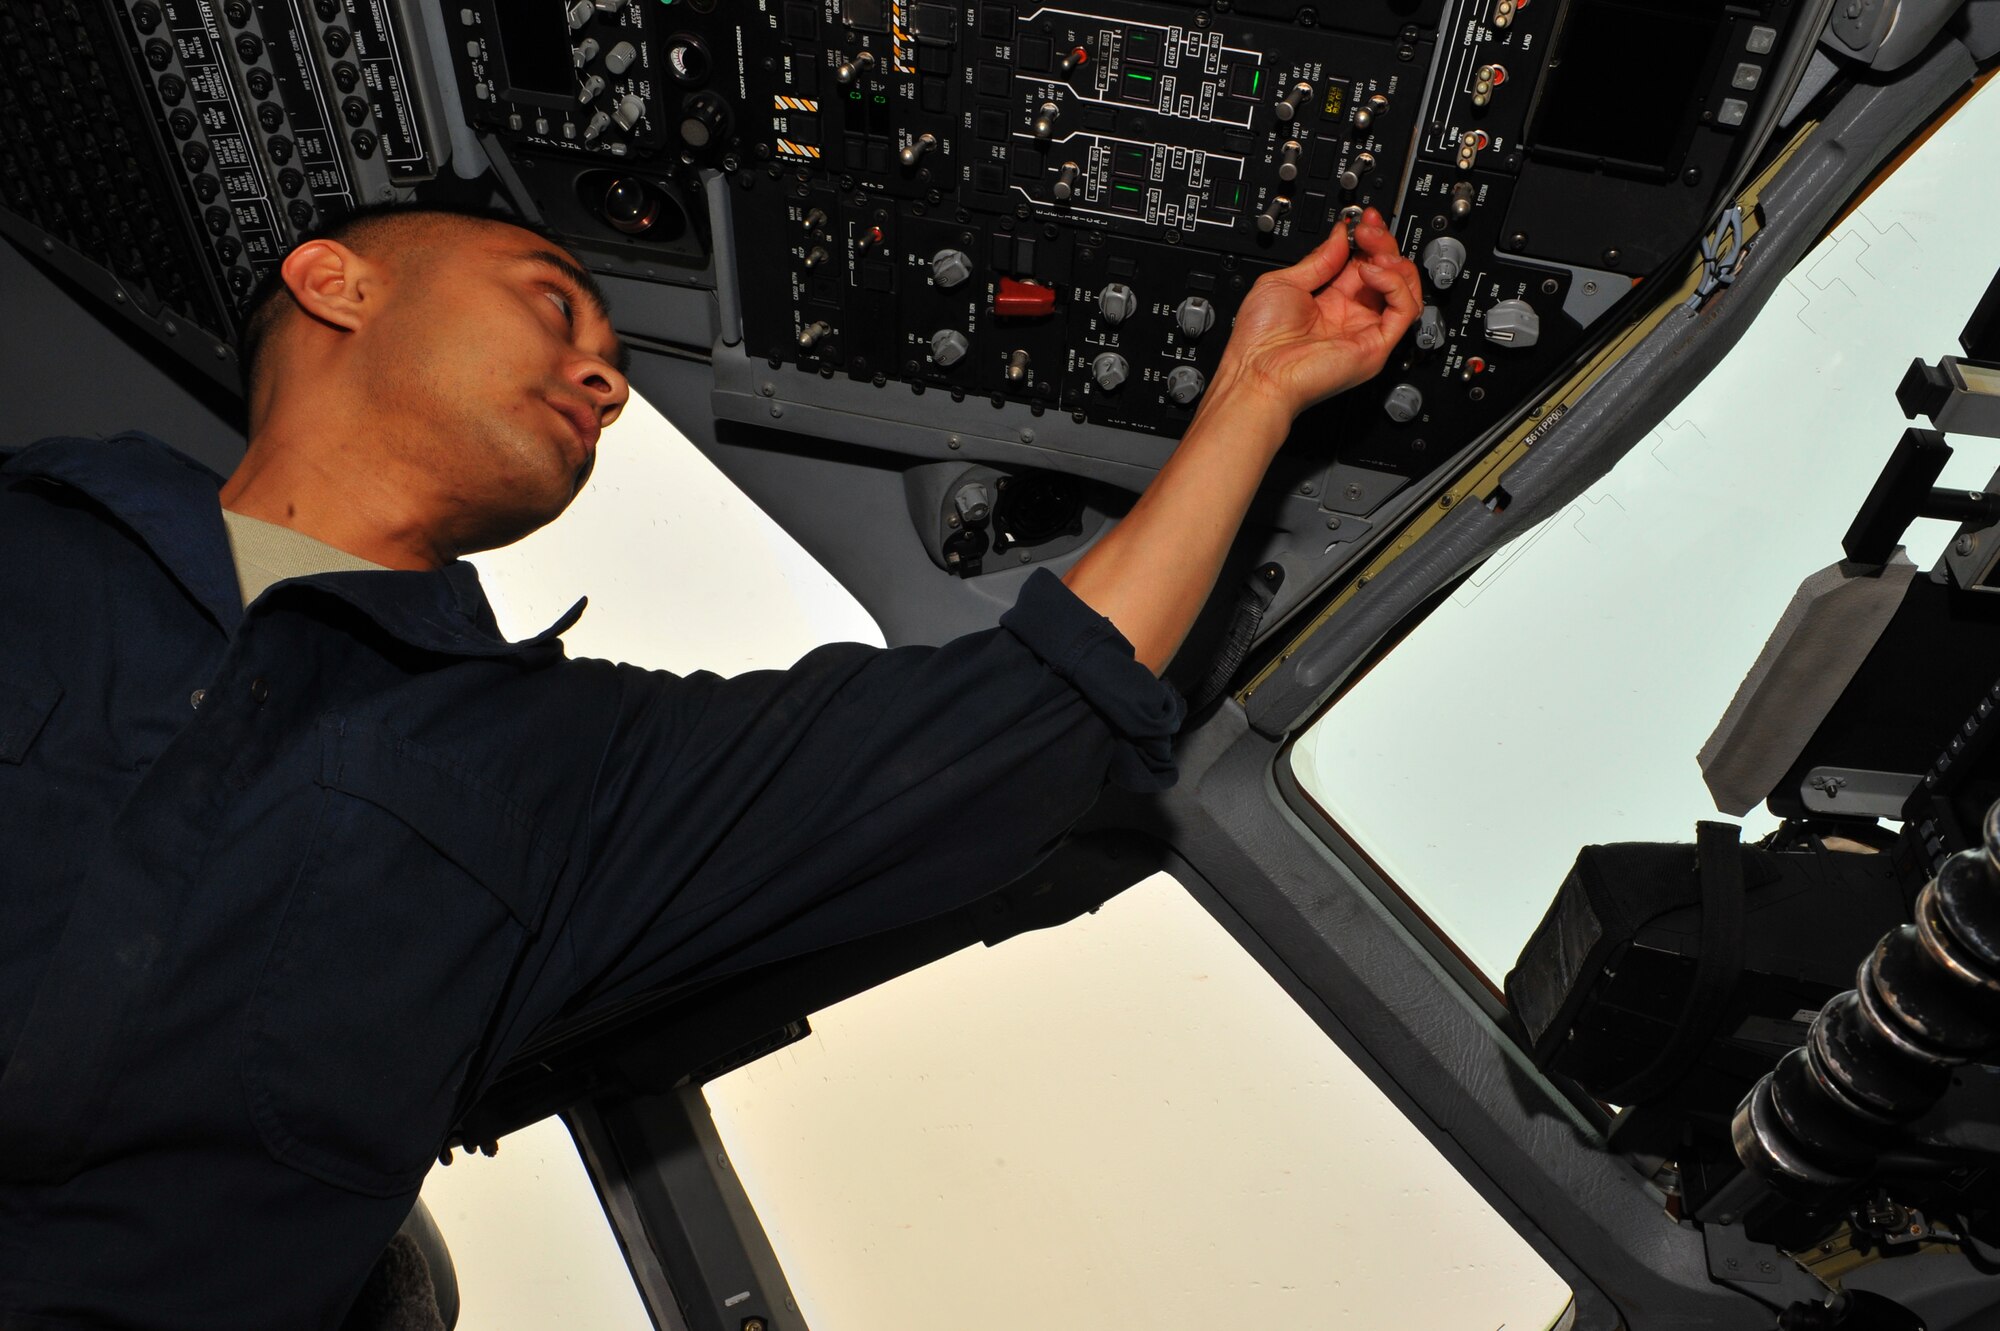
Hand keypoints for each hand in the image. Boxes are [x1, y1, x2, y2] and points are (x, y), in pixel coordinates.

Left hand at [1215, 208, 1422, 420]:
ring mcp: (1365, 331)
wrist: (1257, 373)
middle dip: (1382, 244)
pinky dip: (1394, 283)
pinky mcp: (1376, 345)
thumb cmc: (1259, 340)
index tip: (1362, 220)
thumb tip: (1341, 234)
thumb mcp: (1284, 282)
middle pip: (1388, 273)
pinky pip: (1405, 310)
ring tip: (1371, 250)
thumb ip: (1319, 259)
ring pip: (1405, 290)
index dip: (1368, 240)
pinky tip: (1370, 272)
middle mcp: (1352, 316)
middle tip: (1367, 230)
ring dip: (1393, 261)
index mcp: (1331, 302)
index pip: (1365, 263)